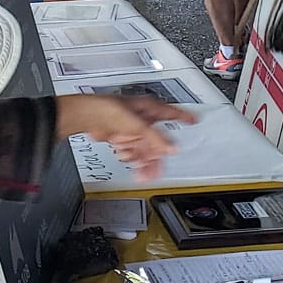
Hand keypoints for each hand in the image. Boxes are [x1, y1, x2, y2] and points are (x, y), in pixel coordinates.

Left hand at [60, 94, 196, 180]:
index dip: (185, 117)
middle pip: (158, 140)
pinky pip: (134, 152)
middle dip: (158, 157)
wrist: (87, 117)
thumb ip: (156, 138)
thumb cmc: (108, 110)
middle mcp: (143, 118)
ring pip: (145, 149)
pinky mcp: (123, 137)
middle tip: (159, 169)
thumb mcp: (138, 126)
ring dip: (144, 162)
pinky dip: (133, 159)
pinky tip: (129, 161)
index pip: (173, 112)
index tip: (195, 121)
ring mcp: (133, 128)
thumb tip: (172, 148)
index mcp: (150, 109)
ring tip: (143, 174)